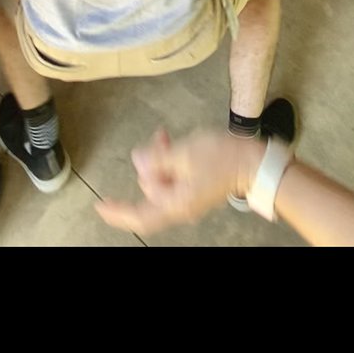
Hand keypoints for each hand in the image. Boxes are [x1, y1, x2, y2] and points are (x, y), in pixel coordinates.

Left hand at [96, 129, 258, 235]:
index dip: (119, 213)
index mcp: (176, 203)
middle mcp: (180, 206)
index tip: (100, 206)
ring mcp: (188, 200)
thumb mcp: (184, 153)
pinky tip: (172, 143)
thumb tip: (137, 161)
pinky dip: (169, 162)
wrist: (252, 162)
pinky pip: (173, 178)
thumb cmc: (221, 157)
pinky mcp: (195, 190)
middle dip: (149, 165)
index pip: (140, 215)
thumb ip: (156, 158)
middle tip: (158, 139)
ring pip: (162, 181)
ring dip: (160, 159)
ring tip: (165, 137)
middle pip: (151, 190)